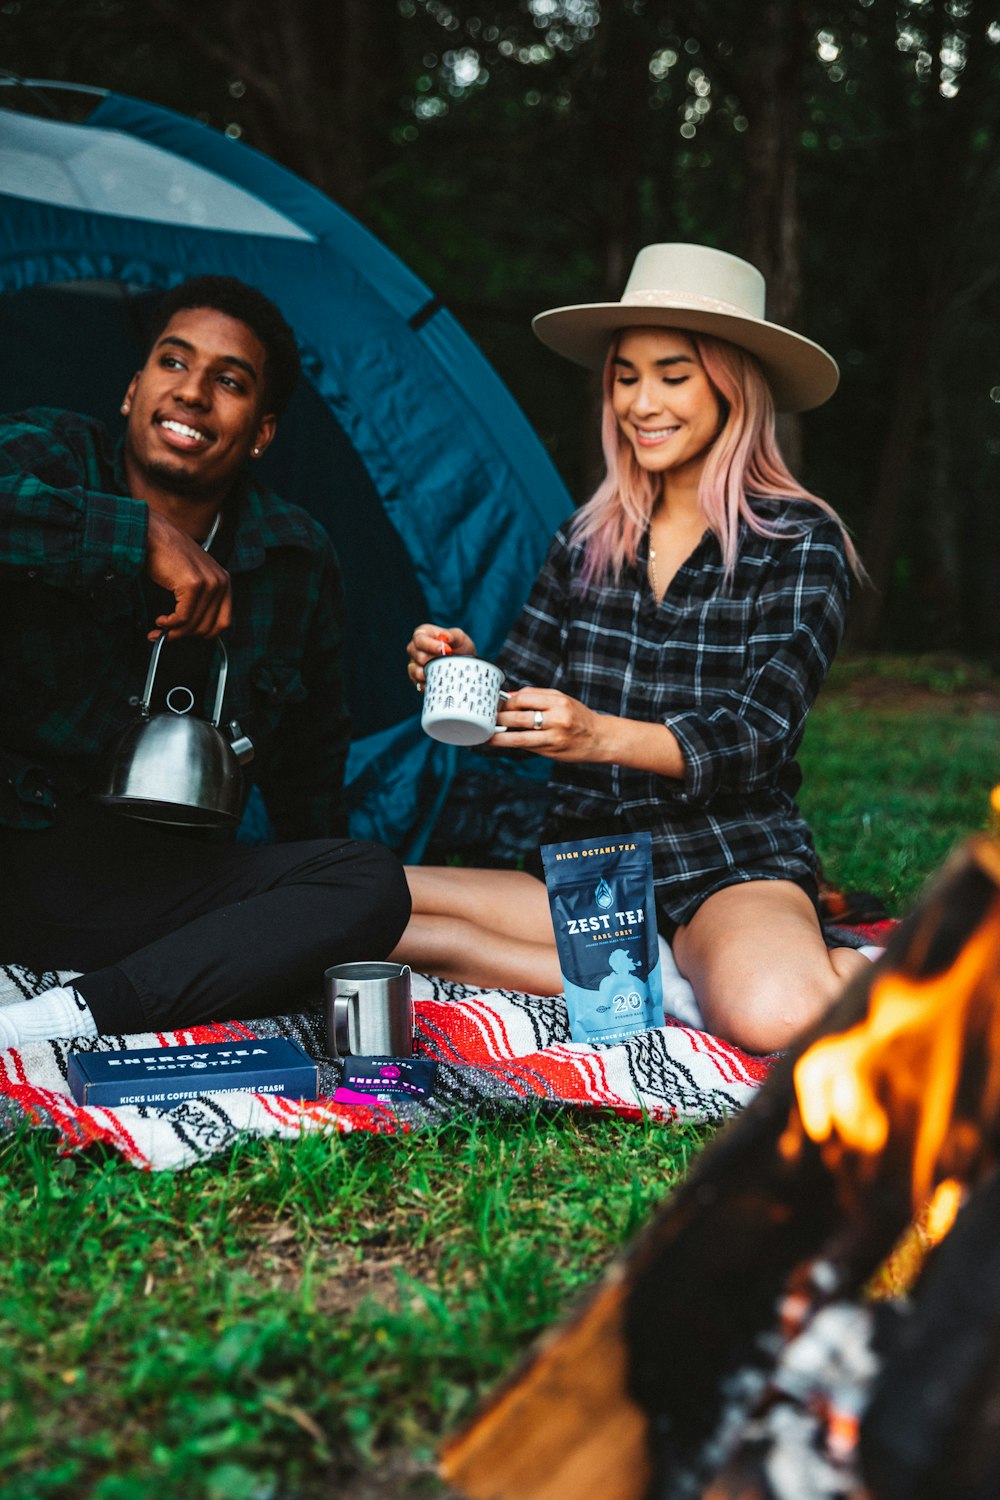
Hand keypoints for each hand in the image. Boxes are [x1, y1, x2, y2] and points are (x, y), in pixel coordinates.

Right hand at [145, 510, 232, 639]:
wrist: (152, 534)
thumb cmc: (167, 555)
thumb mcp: (192, 577)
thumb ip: (200, 600)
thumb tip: (193, 629)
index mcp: (224, 581)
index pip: (223, 622)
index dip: (203, 633)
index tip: (185, 634)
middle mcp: (221, 582)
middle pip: (208, 626)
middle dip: (185, 635)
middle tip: (166, 635)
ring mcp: (209, 583)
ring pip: (194, 624)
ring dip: (174, 632)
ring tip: (160, 628)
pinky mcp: (193, 585)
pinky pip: (182, 618)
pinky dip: (169, 624)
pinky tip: (160, 621)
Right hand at [406, 622, 477, 691]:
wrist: (464, 663)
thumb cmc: (460, 646)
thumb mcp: (460, 637)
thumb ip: (452, 635)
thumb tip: (444, 638)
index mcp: (422, 634)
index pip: (420, 640)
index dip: (431, 646)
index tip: (445, 651)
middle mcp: (414, 648)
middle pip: (419, 657)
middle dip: (435, 661)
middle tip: (449, 662)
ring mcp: (414, 664)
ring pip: (417, 672)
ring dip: (432, 673)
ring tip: (445, 672)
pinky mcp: (416, 679)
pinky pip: (418, 684)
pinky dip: (429, 684)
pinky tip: (439, 683)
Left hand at [494, 687, 608, 761]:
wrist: (600, 739)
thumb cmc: (578, 717)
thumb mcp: (562, 700)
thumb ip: (537, 696)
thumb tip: (510, 696)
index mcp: (558, 701)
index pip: (524, 697)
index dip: (507, 701)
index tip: (497, 703)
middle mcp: (557, 718)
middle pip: (518, 715)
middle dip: (499, 716)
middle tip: (486, 717)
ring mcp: (554, 736)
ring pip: (518, 735)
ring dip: (498, 735)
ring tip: (486, 733)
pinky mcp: (551, 750)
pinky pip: (525, 746)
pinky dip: (509, 743)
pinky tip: (499, 741)